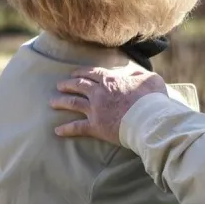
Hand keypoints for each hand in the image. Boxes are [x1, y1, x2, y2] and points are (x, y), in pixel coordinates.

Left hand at [51, 66, 167, 143]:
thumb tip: (134, 74)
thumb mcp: (150, 80)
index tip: (74, 73)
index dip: (81, 72)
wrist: (148, 119)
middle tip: (59, 85)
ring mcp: (95, 110)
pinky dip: (66, 129)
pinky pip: (77, 127)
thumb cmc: (152, 99)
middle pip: (78, 85)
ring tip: (52, 102)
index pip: (92, 73)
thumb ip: (140, 75)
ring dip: (61, 101)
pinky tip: (57, 131)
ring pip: (73, 103)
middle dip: (67, 84)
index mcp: (111, 81)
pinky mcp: (95, 126)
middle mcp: (99, 93)